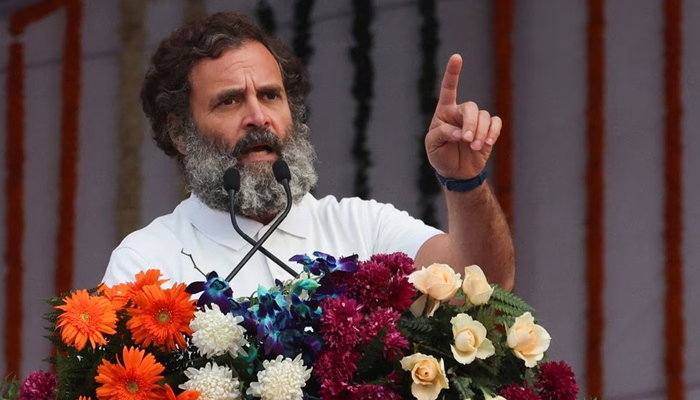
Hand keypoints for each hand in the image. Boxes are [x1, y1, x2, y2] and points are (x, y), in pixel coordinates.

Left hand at [425, 54, 501, 179]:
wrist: (456, 172)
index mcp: (444, 112)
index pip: (449, 89)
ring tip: (475, 148)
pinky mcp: (488, 129)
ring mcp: (476, 120)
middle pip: (470, 107)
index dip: (453, 73)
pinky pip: (496, 123)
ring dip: (481, 132)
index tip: (457, 57)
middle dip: (471, 124)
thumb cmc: (440, 155)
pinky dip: (493, 132)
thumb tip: (460, 132)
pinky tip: (488, 142)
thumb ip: (442, 134)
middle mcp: (460, 113)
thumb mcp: (432, 146)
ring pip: (484, 117)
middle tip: (468, 141)